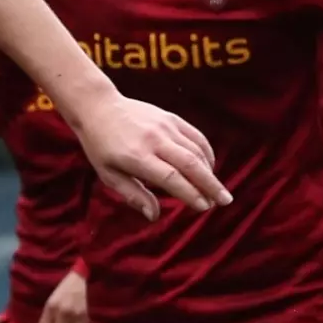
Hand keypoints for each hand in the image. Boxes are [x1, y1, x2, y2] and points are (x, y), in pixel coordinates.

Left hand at [71, 94, 228, 220]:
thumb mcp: (108, 174)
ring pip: (196, 150)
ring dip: (210, 171)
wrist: (98, 106)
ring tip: (216, 190)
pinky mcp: (171, 118)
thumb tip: (154, 216)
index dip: (190, 193)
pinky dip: (207, 153)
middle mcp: (153, 140)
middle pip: (190, 164)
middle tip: (225, 201)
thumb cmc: (101, 146)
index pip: (170, 178)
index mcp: (135, 156)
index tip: (204, 207)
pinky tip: (209, 168)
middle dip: (210, 185)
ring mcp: (164, 126)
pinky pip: (196, 137)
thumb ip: (132, 194)